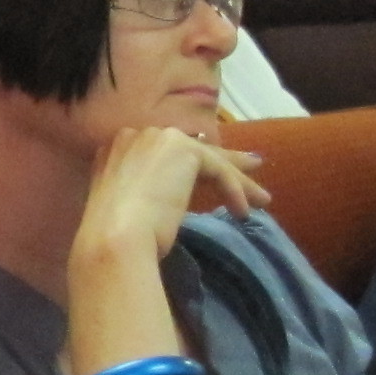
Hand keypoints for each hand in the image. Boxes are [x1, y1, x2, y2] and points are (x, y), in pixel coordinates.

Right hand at [73, 125, 266, 274]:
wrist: (114, 238)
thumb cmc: (114, 238)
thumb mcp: (129, 209)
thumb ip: (143, 194)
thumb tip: (165, 200)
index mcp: (119, 150)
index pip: (167, 154)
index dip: (193, 165)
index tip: (213, 178)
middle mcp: (137, 136)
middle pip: (191, 150)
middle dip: (223, 161)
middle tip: (250, 167)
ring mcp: (158, 139)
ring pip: (208, 158)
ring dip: (237, 180)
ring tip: (261, 199)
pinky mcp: (182, 149)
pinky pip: (217, 169)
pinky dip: (234, 190)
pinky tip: (243, 212)